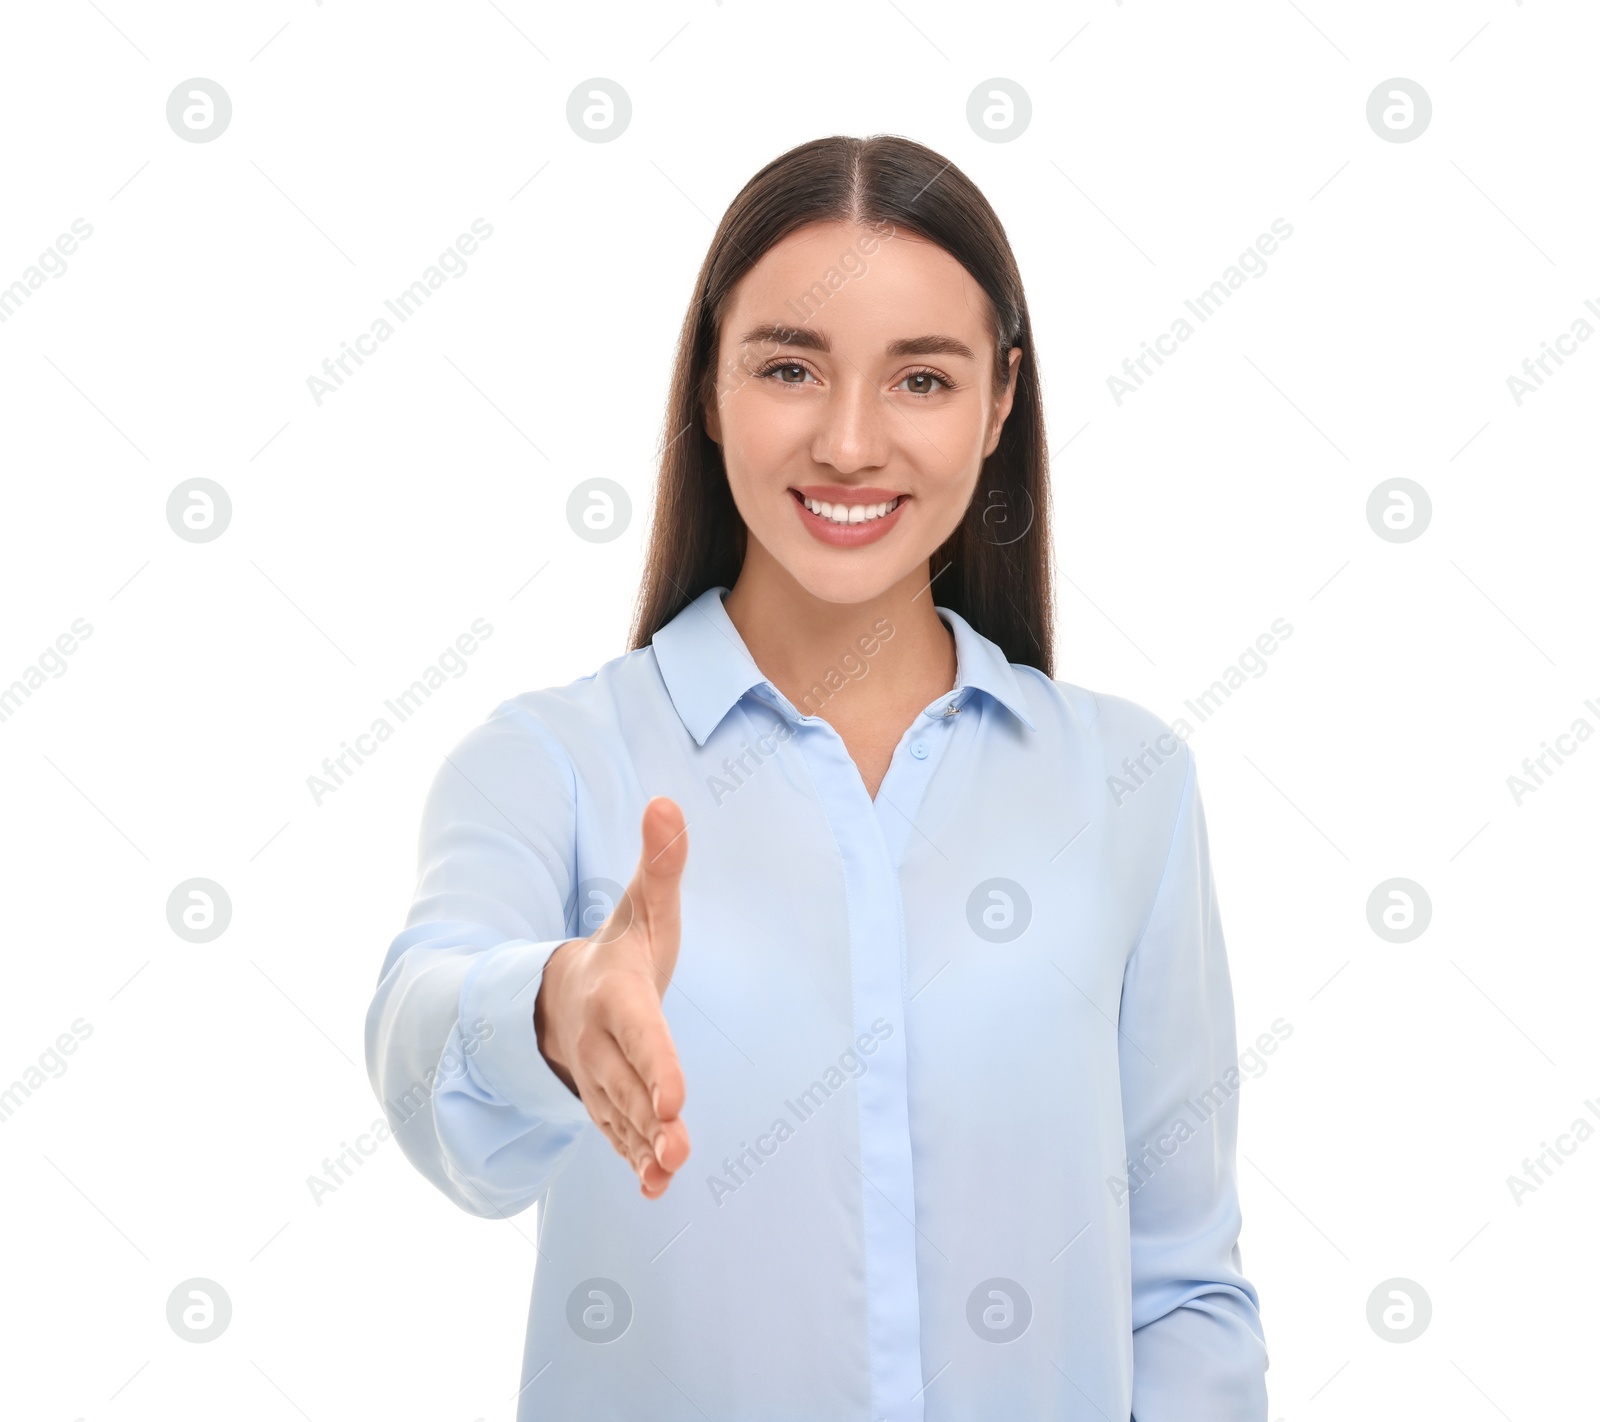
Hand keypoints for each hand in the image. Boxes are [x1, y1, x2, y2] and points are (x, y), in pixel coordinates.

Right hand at [533, 796, 690, 1197]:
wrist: (560, 993)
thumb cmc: (619, 949)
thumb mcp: (642, 906)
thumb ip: (660, 863)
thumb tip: (668, 801)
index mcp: (615, 994)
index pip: (638, 1030)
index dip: (655, 1063)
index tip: (676, 1096)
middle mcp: (601, 1041)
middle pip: (625, 1084)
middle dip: (651, 1117)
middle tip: (679, 1145)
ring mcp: (599, 1077)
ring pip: (620, 1118)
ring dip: (645, 1148)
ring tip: (670, 1173)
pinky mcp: (608, 1105)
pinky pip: (616, 1137)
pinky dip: (634, 1163)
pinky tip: (656, 1189)